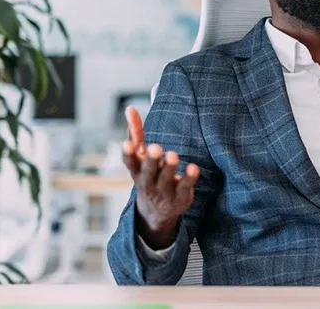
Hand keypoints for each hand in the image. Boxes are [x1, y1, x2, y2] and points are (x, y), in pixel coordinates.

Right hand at [122, 106, 199, 248]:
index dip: (127, 154)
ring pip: (166, 180)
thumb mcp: (140, 157)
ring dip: (169, 168)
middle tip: (156, 147)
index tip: (126, 144)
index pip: (130, 164)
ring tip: (172, 155)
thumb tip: (130, 108)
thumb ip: (136, 133)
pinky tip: (193, 167)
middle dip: (151, 161)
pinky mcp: (180, 197)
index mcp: (137, 172)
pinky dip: (189, 178)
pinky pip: (185, 187)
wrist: (157, 212)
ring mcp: (164, 192)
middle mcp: (148, 183)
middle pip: (148, 173)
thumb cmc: (149, 175)